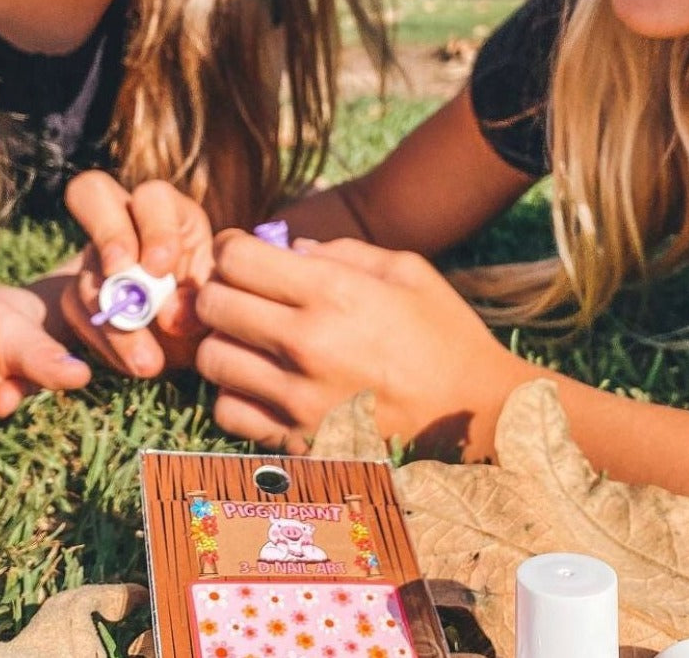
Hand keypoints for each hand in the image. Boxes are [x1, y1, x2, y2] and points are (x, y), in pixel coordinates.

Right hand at [61, 172, 214, 376]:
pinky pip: (74, 311)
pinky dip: (103, 342)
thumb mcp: (220, 299)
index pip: (152, 196)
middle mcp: (126, 223)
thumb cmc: (216, 304)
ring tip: (147, 362)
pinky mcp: (80, 295)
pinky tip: (134, 363)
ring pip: (84, 271)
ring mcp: (97, 257)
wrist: (197, 339)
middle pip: (91, 192)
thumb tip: (169, 315)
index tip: (161, 266)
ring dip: (113, 319)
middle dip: (108, 234)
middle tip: (122, 273)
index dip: (153, 227)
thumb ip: (201, 298)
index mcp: (170, 212)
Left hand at [195, 233, 533, 458]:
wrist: (478, 419)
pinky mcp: (296, 442)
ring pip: (211, 358)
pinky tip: (262, 383)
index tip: (242, 252)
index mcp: (334, 293)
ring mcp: (297, 398)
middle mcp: (306, 343)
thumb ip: (345, 251)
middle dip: (219, 289)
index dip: (230, 247)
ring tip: (250, 338)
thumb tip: (293, 250)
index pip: (236, 257)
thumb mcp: (408, 272)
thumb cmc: (447, 336)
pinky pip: (227, 411)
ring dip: (223, 341)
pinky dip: (234, 393)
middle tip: (241, 292)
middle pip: (213, 304)